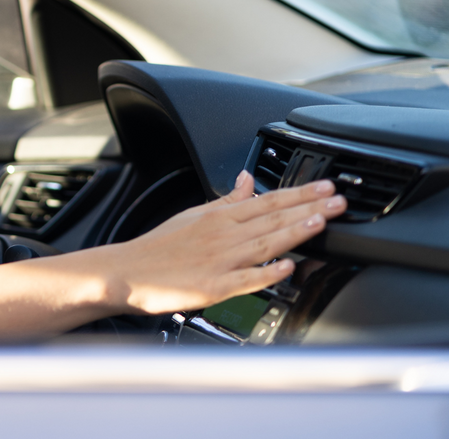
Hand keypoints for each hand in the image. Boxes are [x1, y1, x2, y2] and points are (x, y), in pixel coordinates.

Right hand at [104, 171, 345, 315]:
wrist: (126, 272)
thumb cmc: (159, 246)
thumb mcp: (191, 214)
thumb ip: (226, 200)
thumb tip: (247, 179)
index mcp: (218, 217)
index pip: (267, 201)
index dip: (299, 193)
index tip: (326, 187)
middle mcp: (222, 235)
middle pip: (272, 220)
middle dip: (309, 209)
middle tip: (339, 201)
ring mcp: (218, 261)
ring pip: (263, 244)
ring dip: (294, 232)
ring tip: (320, 223)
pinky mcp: (211, 287)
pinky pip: (243, 280)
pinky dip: (265, 273)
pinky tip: (285, 268)